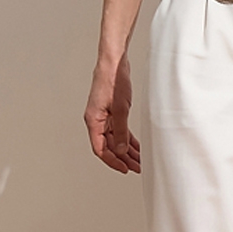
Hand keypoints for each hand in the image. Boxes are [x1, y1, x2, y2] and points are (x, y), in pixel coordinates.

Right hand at [84, 53, 140, 173]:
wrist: (114, 62)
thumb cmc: (113, 81)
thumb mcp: (120, 109)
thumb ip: (121, 131)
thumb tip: (121, 151)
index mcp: (93, 121)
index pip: (100, 149)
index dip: (112, 161)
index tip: (125, 169)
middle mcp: (96, 120)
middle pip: (108, 146)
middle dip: (123, 158)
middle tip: (137, 167)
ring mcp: (104, 116)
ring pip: (115, 139)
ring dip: (126, 150)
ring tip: (139, 160)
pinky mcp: (111, 111)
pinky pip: (118, 130)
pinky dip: (127, 139)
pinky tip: (137, 146)